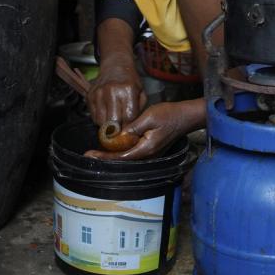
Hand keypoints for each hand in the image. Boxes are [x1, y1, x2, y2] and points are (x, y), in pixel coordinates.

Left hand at [85, 100, 200, 160]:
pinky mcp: (151, 149)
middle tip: (89, 154)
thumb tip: (118, 136)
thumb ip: (132, 128)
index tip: (90, 154)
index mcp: (146, 149)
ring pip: (128, 157)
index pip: (121, 157)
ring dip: (113, 155)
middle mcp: (148, 155)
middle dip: (106, 157)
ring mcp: (150, 153)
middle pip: (123, 160)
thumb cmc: (169, 114)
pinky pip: (133, 152)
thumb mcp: (149, 117)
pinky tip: (114, 145)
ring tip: (97, 151)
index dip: (105, 156)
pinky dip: (122, 150)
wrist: (185, 116)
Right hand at [87, 60, 145, 127]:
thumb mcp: (141, 93)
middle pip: (113, 122)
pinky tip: (106, 115)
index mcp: (127, 90)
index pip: (128, 117)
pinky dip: (100, 120)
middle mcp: (111, 91)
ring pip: (101, 122)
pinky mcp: (90, 96)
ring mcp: (98, 93)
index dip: (130, 126)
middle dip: (118, 129)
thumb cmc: (130, 81)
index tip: (130, 128)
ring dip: (108, 126)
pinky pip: (93, 117)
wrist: (115, 67)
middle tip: (121, 129)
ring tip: (114, 121)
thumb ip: (138, 111)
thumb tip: (132, 128)